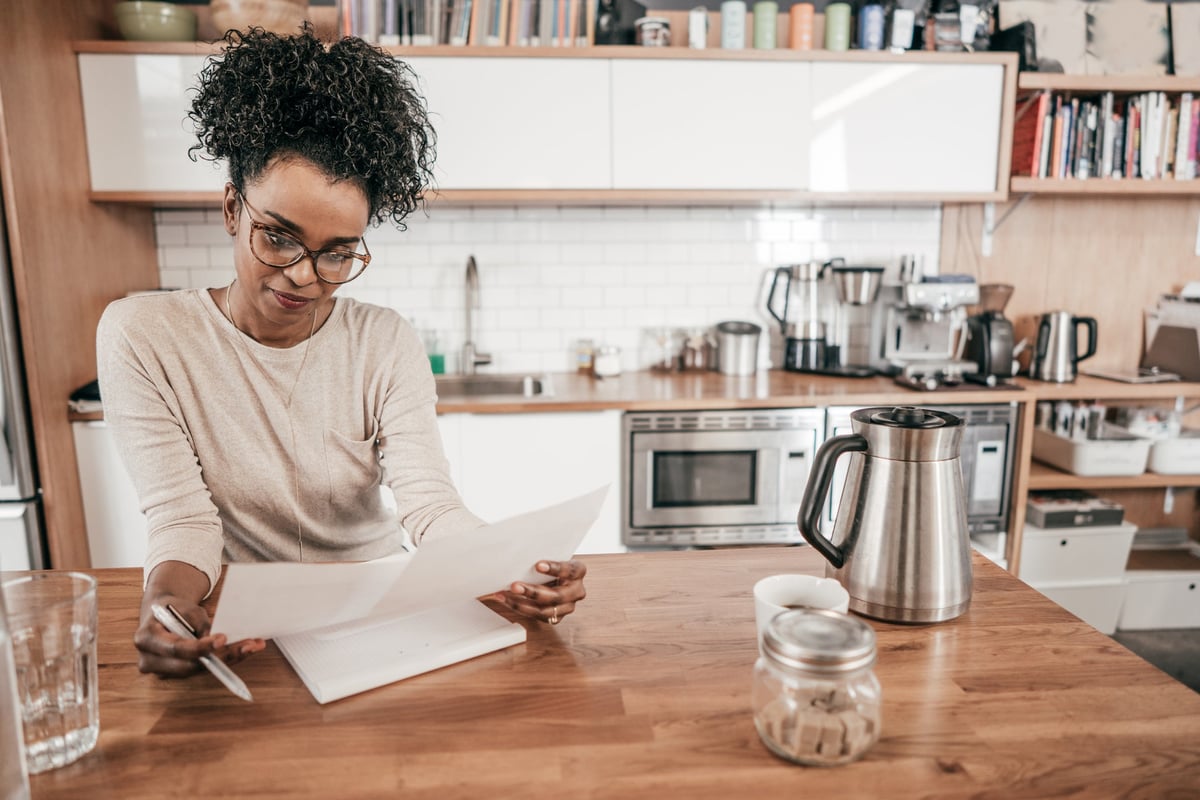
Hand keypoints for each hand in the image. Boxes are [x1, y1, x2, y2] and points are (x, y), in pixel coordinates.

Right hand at [135, 595, 266, 677]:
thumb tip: (219, 642)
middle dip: (221, 657)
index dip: (200, 647)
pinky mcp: (176, 674)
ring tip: (253, 646)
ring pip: (199, 670)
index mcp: (146, 638)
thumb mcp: (186, 608)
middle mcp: (150, 660)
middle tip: (248, 645)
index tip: (222, 640)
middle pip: (189, 665)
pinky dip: (223, 660)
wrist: (161, 613)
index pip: (176, 648)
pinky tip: (244, 650)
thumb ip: (201, 625)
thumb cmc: (173, 608)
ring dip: (228, 660)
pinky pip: (201, 669)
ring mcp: (162, 671)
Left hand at [493, 559, 586, 624]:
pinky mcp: (557, 617)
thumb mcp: (552, 557)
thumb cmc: (550, 565)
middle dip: (533, 592)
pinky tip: (508, 601)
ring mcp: (568, 606)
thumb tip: (518, 550)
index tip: (538, 565)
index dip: (554, 568)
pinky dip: (521, 609)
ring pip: (546, 610)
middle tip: (515, 585)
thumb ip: (541, 557)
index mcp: (578, 571)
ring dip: (522, 604)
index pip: (569, 570)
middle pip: (557, 595)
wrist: (554, 579)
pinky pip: (538, 616)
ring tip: (505, 596)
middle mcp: (577, 590)